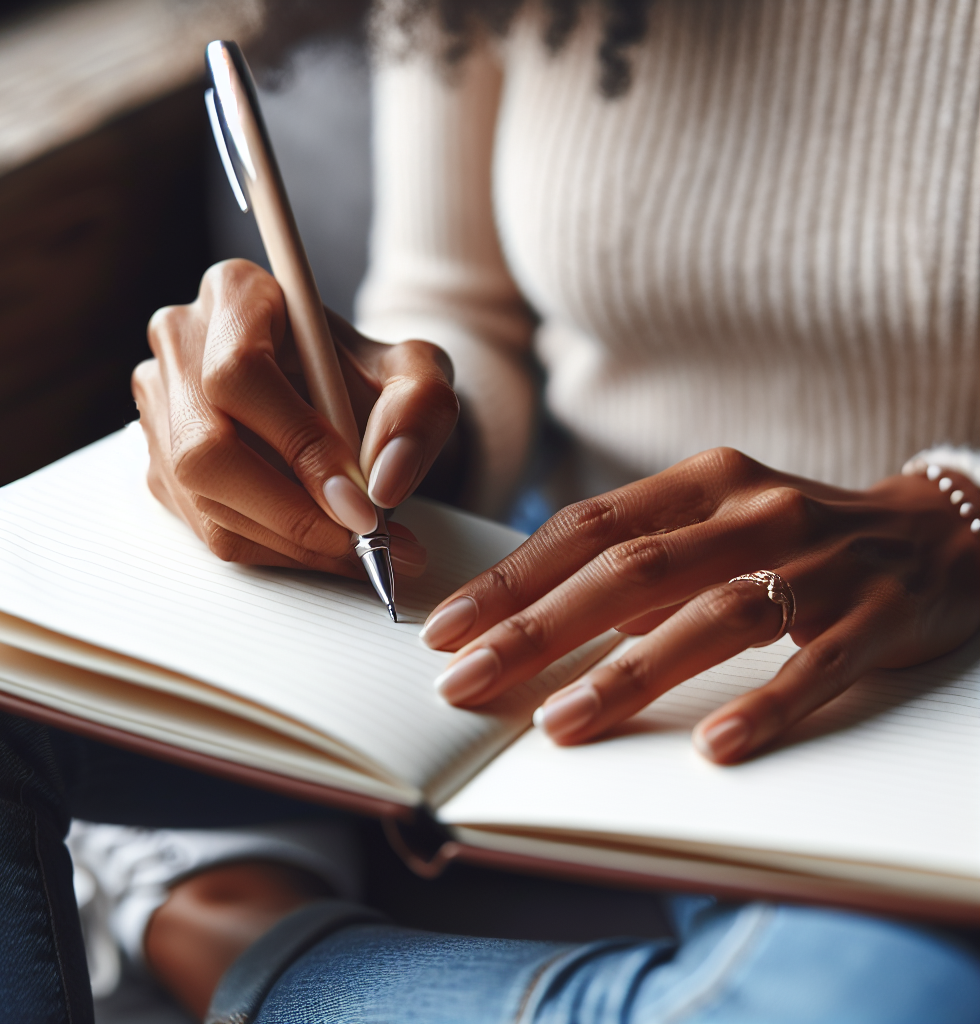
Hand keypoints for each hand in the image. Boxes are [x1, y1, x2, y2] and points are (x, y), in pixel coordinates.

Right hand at [132, 260, 458, 576]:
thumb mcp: (419, 375)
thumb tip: (383, 483)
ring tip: (362, 551)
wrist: (346, 399)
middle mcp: (180, 342)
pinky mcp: (161, 463)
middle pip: (205, 448)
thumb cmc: (371, 378)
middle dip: (291, 513)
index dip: (297, 445)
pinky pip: (206, 526)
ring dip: (290, 542)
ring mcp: (161, 406)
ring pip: (203, 498)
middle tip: (362, 540)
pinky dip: (274, 550)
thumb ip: (419, 411)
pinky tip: (325, 547)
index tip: (359, 501)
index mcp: (235, 293)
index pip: (239, 373)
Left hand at [422, 448, 979, 762]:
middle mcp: (753, 510)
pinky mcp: (876, 614)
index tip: (447, 626)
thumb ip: (640, 559)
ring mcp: (818, 561)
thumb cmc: (794, 535)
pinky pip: (815, 665)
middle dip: (538, 628)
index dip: (514, 577)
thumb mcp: (714, 523)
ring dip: (628, 674)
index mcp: (703, 482)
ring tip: (558, 725)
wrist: (936, 531)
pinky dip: (765, 705)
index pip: (587, 527)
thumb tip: (540, 614)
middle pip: (631, 570)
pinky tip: (715, 746)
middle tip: (466, 681)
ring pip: (712, 616)